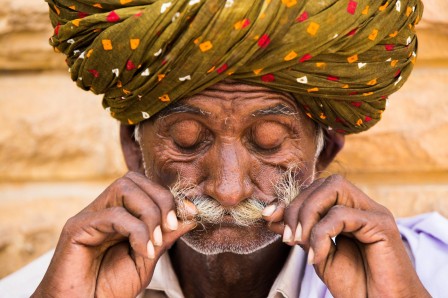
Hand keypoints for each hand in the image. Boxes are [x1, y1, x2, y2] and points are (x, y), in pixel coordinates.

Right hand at [32, 171, 195, 297]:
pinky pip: (113, 214)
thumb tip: (191, 214)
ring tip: (154, 242)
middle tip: (170, 228)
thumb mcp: (147, 258)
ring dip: (149, 213)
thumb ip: (166, 235)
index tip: (190, 214)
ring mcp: (89, 216)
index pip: (145, 186)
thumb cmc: (110, 287)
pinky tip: (142, 251)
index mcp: (119, 214)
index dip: (169, 197)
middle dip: (161, 200)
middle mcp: (102, 209)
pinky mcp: (77, 227)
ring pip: (124, 188)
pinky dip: (136, 230)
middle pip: (134, 180)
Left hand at [263, 174, 429, 297]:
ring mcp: (374, 212)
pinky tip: (318, 256)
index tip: (269, 216)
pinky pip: (342, 215)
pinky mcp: (382, 225)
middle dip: (297, 207)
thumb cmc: (356, 285)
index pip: (316, 189)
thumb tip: (272, 215)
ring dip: (307, 214)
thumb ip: (300, 232)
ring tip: (299, 243)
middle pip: (324, 183)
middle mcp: (363, 206)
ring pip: (334, 188)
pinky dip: (322, 234)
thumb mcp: (317, 254)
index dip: (291, 200)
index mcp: (350, 210)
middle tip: (288, 237)